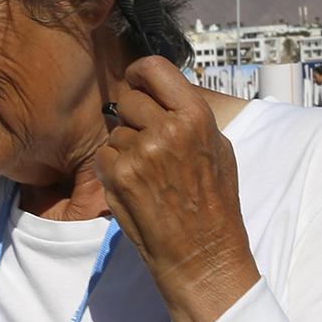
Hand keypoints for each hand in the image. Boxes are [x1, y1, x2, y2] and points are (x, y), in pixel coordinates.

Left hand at [94, 58, 260, 321]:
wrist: (203, 254)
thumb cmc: (214, 205)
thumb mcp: (218, 148)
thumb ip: (190, 116)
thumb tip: (164, 92)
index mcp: (196, 116)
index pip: (154, 67)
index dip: (140, 74)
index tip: (137, 84)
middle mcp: (168, 128)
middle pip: (128, 99)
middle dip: (132, 118)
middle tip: (147, 143)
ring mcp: (141, 152)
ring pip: (115, 131)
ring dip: (123, 149)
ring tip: (149, 176)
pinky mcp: (119, 176)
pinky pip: (103, 156)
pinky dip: (112, 170)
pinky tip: (135, 189)